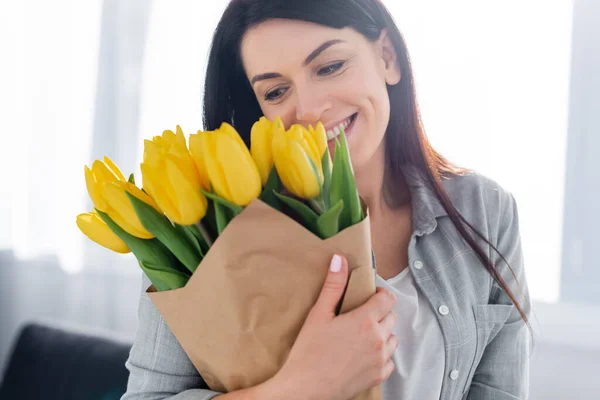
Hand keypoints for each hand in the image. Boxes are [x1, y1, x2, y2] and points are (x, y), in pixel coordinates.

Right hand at [268, 254, 397, 399]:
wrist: (305, 389)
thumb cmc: (308, 351)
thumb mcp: (318, 314)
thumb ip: (333, 285)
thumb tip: (340, 259)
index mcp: (365, 320)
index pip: (388, 298)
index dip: (380, 294)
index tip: (368, 296)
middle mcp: (378, 339)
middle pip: (391, 317)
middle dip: (380, 312)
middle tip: (360, 315)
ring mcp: (380, 359)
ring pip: (392, 338)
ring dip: (382, 333)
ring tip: (361, 335)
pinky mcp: (378, 376)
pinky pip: (390, 360)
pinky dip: (381, 355)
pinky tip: (364, 354)